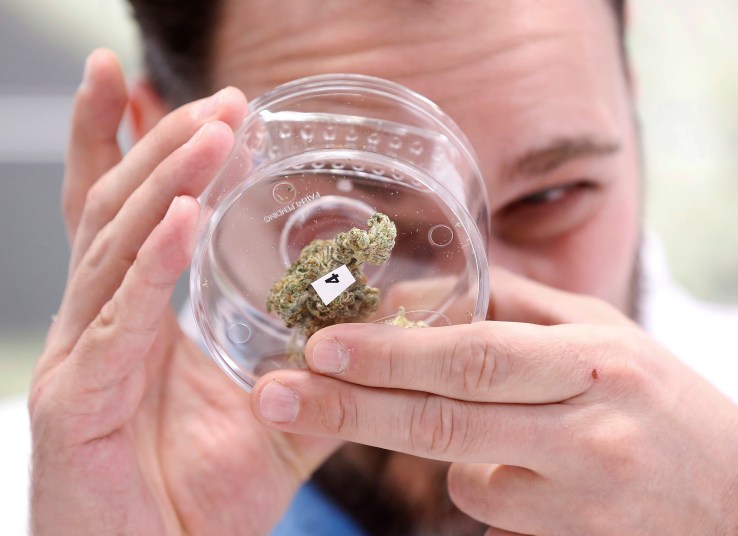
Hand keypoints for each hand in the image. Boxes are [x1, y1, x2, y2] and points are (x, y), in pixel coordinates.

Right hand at [29, 50, 340, 534]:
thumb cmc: (199, 498)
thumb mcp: (279, 420)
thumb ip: (331, 370)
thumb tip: (396, 321)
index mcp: (139, 318)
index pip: (125, 213)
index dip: (132, 145)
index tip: (174, 92)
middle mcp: (102, 323)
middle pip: (117, 208)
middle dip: (165, 145)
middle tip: (224, 102)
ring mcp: (83, 358)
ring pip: (113, 246)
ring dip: (164, 182)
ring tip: (214, 135)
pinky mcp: (76, 403)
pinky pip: (117, 322)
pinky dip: (148, 267)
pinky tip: (178, 220)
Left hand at [252, 268, 737, 534]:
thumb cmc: (661, 398)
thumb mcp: (602, 333)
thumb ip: (521, 307)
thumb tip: (436, 286)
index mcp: (595, 357)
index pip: (476, 354)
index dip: (393, 353)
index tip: (322, 345)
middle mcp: (589, 423)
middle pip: (448, 418)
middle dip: (351, 408)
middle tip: (274, 393)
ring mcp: (581, 488)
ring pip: (461, 472)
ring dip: (421, 440)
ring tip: (402, 408)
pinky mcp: (569, 533)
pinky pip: (487, 501)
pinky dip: (477, 476)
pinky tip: (518, 458)